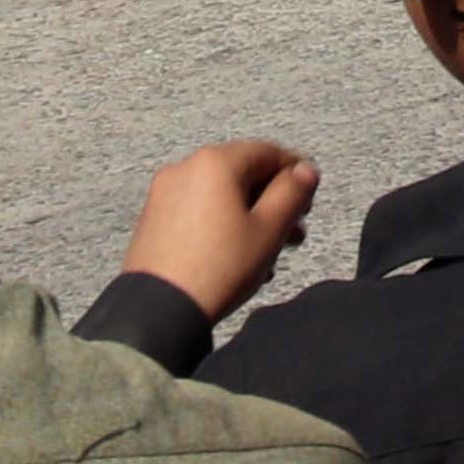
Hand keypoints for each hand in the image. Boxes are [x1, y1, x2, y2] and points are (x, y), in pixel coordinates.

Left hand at [118, 139, 320, 324]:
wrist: (158, 310)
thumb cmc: (222, 266)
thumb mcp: (269, 231)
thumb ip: (293, 194)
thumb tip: (306, 170)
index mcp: (216, 162)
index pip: (268, 153)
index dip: (296, 173)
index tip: (311, 198)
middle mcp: (185, 167)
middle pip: (242, 174)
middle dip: (272, 202)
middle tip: (294, 232)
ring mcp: (164, 193)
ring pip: (220, 195)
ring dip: (249, 217)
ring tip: (268, 253)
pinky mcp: (152, 219)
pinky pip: (198, 211)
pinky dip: (222, 225)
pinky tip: (236, 257)